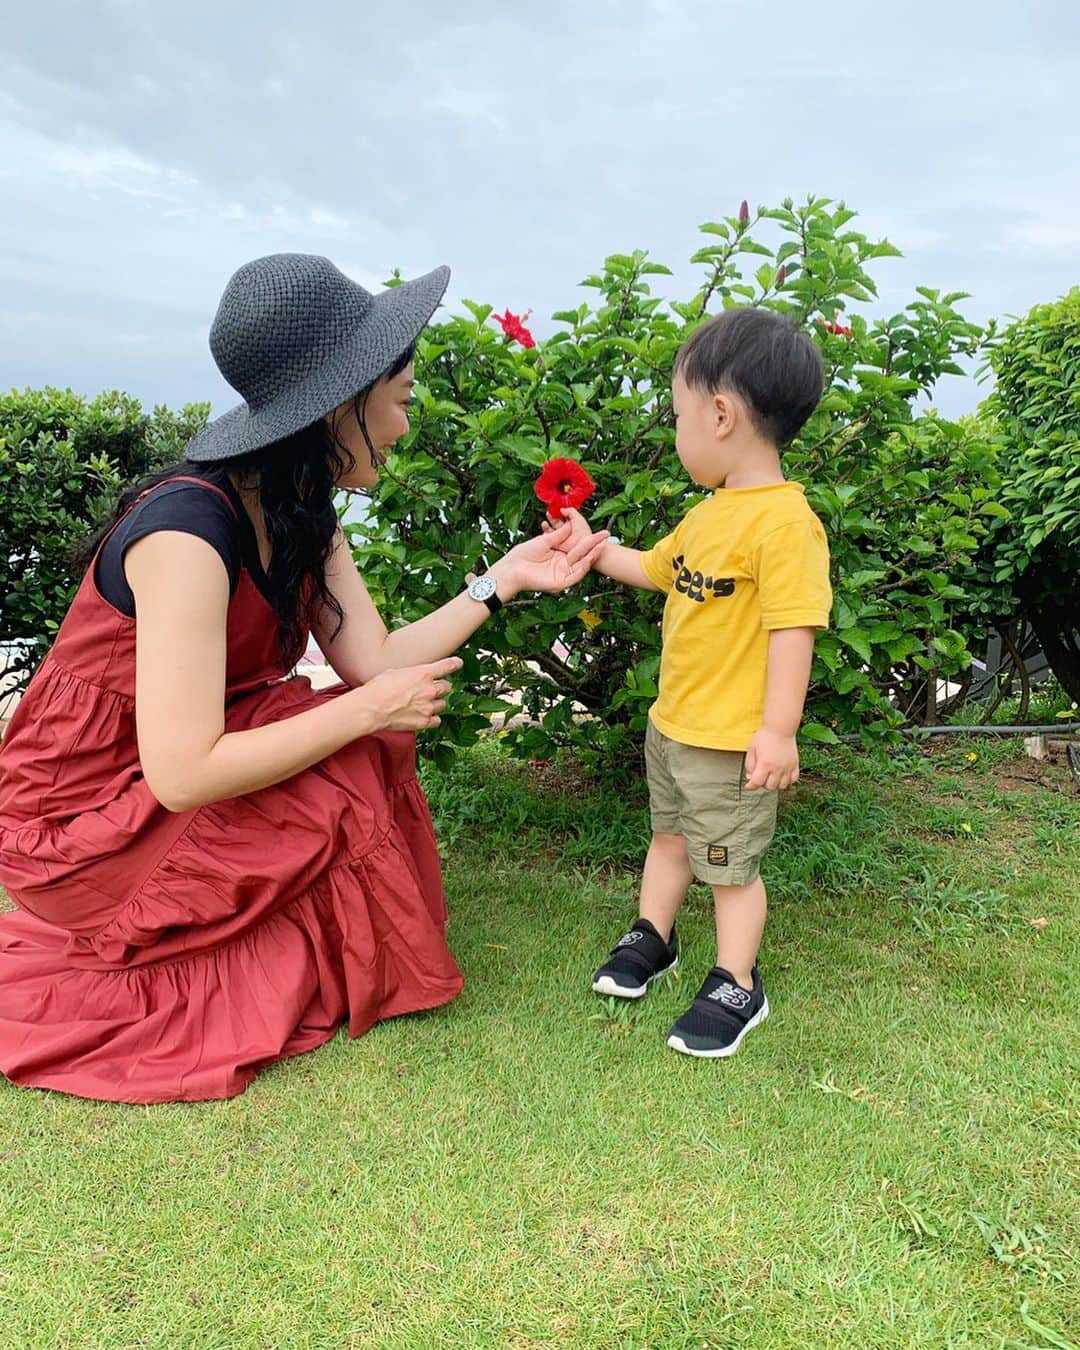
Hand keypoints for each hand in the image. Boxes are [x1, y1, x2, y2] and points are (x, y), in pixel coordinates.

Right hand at [354, 657, 461, 731]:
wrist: (371, 708)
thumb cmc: (378, 689)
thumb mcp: (394, 672)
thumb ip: (409, 675)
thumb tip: (411, 677)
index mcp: (423, 673)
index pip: (447, 666)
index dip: (454, 664)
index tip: (458, 664)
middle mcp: (429, 690)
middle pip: (447, 687)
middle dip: (440, 687)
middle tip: (431, 689)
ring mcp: (428, 707)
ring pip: (443, 704)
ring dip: (436, 703)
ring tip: (424, 704)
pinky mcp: (424, 722)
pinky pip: (437, 720)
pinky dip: (432, 718)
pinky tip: (424, 716)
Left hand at [494, 519, 609, 595]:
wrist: (511, 567)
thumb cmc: (523, 555)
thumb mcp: (543, 540)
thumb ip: (558, 535)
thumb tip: (570, 525)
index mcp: (559, 556)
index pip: (579, 548)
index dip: (589, 540)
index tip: (600, 532)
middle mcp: (563, 566)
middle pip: (583, 556)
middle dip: (595, 546)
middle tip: (606, 536)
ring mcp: (562, 576)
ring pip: (581, 566)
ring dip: (592, 556)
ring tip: (601, 545)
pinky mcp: (559, 583)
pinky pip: (574, 576)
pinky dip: (583, 567)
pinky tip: (589, 557)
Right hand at [541, 506, 592, 553]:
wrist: (581, 546)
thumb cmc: (584, 534)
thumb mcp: (579, 518)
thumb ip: (571, 511)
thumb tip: (562, 508)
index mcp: (572, 525)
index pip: (563, 517)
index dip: (558, 512)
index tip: (554, 508)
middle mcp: (566, 532)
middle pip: (556, 523)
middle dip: (551, 517)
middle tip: (548, 512)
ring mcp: (561, 538)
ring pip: (551, 530)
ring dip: (547, 525)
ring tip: (545, 522)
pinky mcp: (556, 544)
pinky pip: (549, 538)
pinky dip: (545, 533)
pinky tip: (545, 527)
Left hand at [745, 727, 799, 790]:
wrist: (780, 727)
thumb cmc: (765, 736)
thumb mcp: (751, 749)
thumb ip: (749, 764)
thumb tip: (750, 777)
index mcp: (765, 764)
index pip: (757, 782)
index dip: (751, 786)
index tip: (749, 785)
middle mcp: (777, 767)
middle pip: (770, 786)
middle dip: (763, 784)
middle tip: (760, 778)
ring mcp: (787, 767)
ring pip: (782, 786)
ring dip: (775, 784)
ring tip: (771, 777)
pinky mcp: (795, 764)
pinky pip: (793, 779)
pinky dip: (787, 781)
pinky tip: (782, 777)